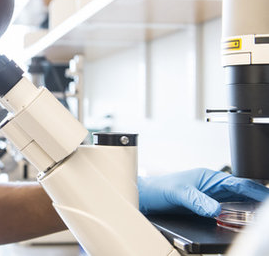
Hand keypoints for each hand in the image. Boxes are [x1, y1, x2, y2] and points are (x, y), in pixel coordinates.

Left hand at [138, 168, 268, 216]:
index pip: (237, 183)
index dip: (254, 190)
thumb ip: (197, 200)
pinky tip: (238, 224)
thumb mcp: (178, 193)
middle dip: (255, 201)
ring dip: (246, 210)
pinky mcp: (204, 207)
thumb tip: (216, 209)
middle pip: (240, 193)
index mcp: (208, 177)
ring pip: (235, 203)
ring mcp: (208, 197)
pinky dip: (234, 217)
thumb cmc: (158, 188)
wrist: (144, 198)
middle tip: (263, 213)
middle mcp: (210, 186)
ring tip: (256, 218)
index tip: (266, 198)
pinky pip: (225, 212)